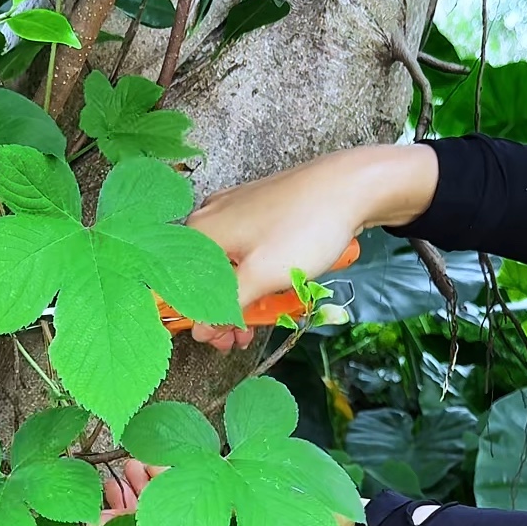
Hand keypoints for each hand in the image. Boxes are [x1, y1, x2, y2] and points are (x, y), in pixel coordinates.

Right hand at [185, 143, 438, 349]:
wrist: (350, 186)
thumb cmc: (303, 229)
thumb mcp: (260, 276)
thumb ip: (225, 306)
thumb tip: (200, 330)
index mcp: (200, 232)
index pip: (177, 285)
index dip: (192, 318)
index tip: (217, 339)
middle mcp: (208, 218)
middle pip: (199, 276)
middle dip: (217, 311)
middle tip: (239, 338)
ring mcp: (232, 211)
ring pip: (223, 265)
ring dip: (236, 298)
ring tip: (257, 322)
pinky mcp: (255, 209)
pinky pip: (241, 251)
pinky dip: (250, 276)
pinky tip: (268, 291)